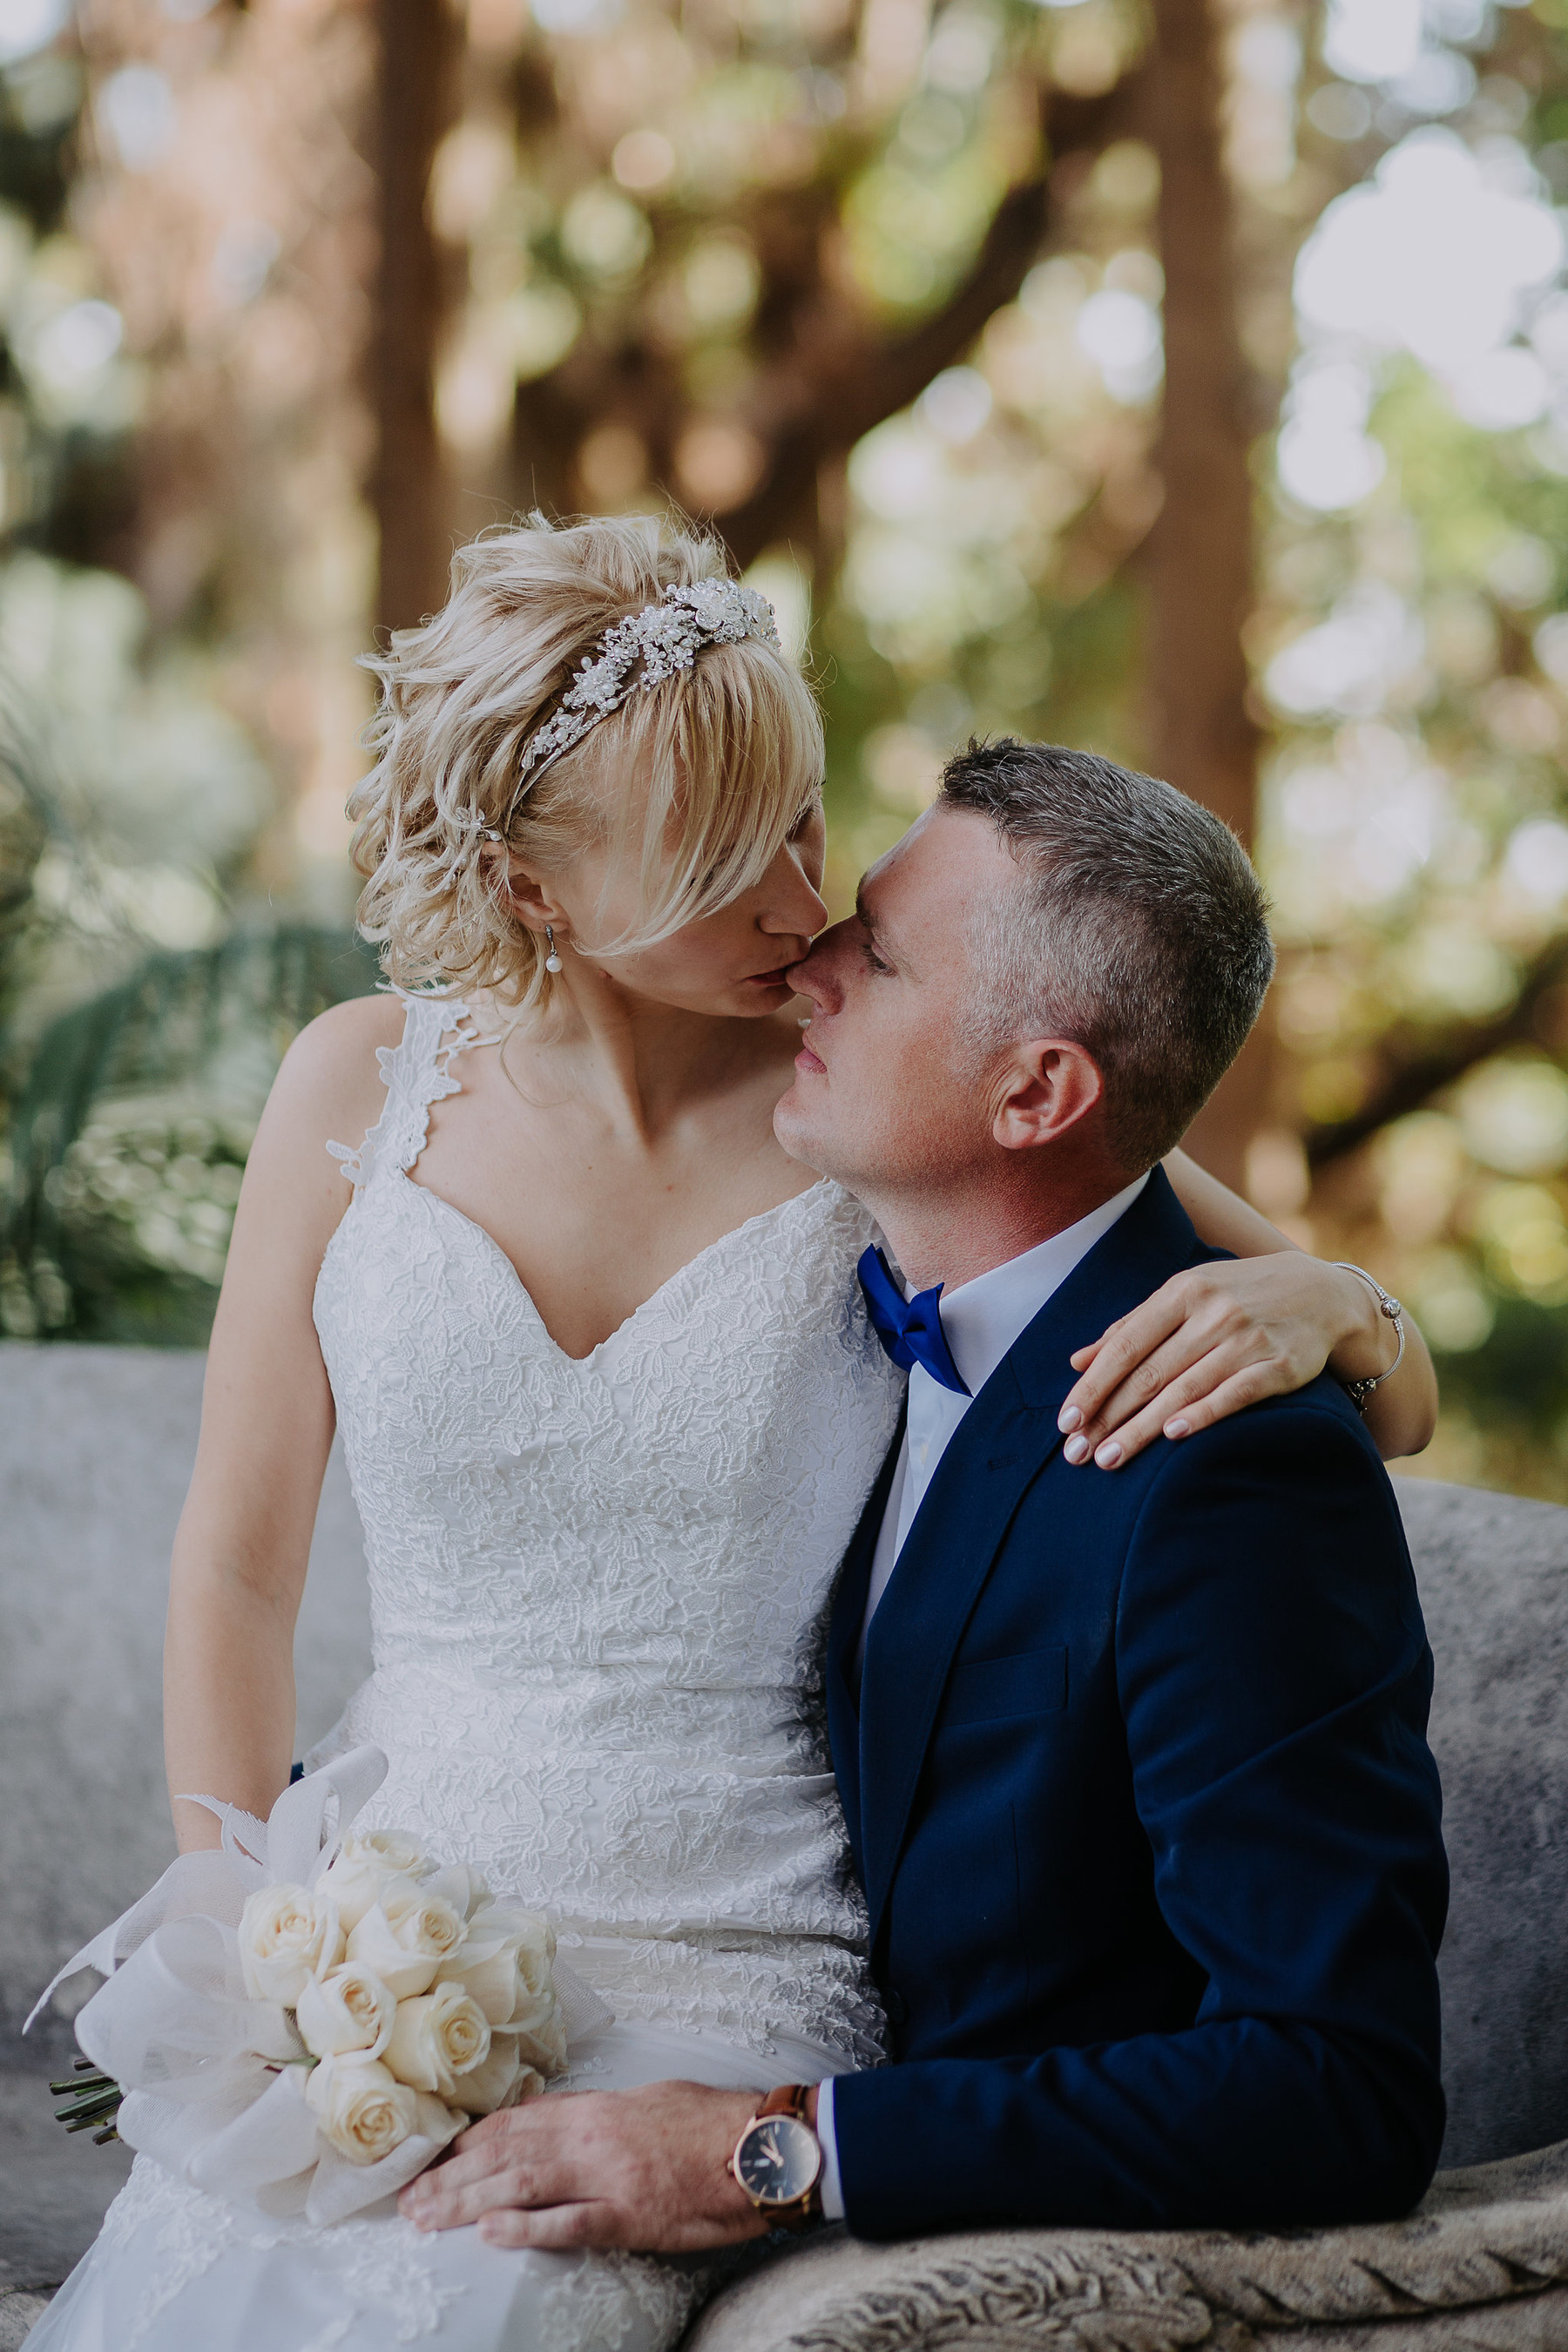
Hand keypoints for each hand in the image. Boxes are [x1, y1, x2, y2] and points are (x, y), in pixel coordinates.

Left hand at [398, 2082, 767, 2252]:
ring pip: (522, 2185)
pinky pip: (570, 2222)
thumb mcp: (650, 2101)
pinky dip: (528, 2229)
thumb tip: (571, 2123)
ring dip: (469, 2204)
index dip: (470, 2142)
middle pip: (506, 2156)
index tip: (435, 2158)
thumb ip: (605, 2115)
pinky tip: (492, 2236)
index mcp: (597, 2109)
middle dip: (452, 2179)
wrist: (760, 2144)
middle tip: (409, 2202)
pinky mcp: (630, 2213)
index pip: (517, 2122)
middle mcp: (592, 2137)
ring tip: (427, 2219)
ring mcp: (608, 2175)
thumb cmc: (711, 2123)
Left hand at [1057, 1255, 1375, 1469]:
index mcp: (1182, 1291)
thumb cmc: (1238, 1296)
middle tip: (1080, 1453)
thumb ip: (1131, 1327)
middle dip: (1110, 1416)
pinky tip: (1174, 1435)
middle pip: (1150, 1372)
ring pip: (1184, 1388)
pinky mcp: (1281, 1365)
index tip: (1066, 1420)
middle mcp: (1213, 1312)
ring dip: (1144, 1427)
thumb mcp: (1185, 1296)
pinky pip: (1236, 1393)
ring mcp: (1248, 1338)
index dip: (1094, 1385)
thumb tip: (1076, 1361)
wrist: (1321, 1294)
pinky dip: (1204, 1413)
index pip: (1126, 1344)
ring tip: (1111, 1457)